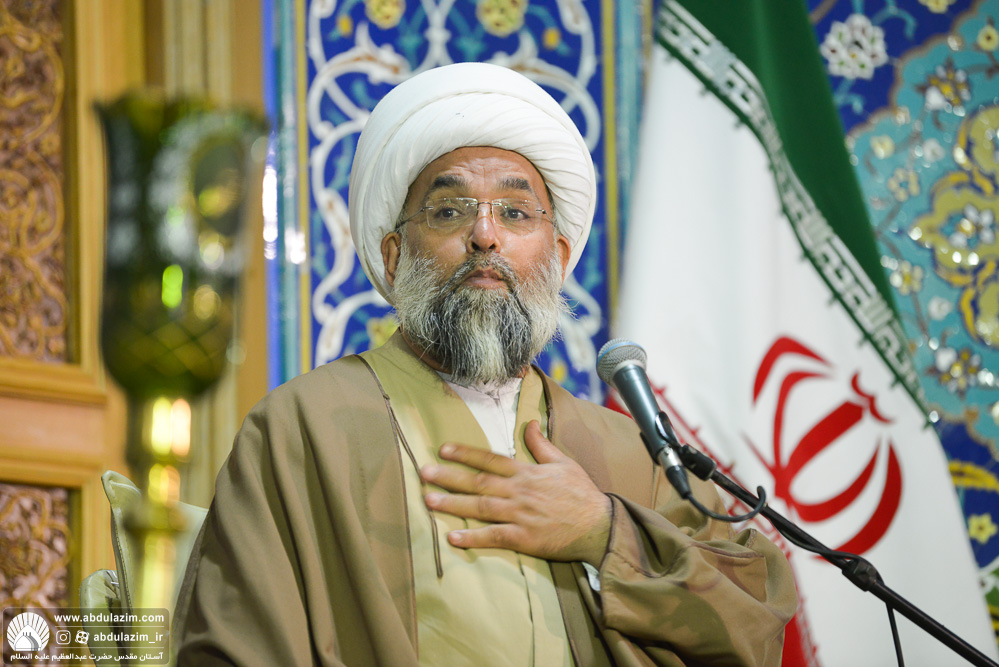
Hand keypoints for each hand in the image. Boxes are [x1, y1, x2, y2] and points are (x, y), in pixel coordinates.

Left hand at [419, 420, 611, 566]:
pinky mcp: (525, 538)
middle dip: (449, 477)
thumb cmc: (581, 493)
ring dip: (453, 504)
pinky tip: (453, 538)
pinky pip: (494, 537)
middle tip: (424, 473)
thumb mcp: (563, 462)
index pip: (491, 459)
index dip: (466, 453)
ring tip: (429, 501)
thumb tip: (529, 422)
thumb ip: (541, 444)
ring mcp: (520, 515)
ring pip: (481, 507)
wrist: (599, 525)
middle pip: (479, 482)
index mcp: (527, 472)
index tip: (443, 449)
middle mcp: (519, 491)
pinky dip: (473, 537)